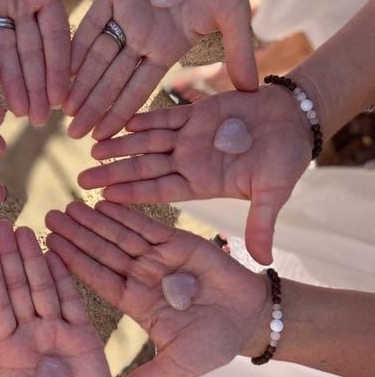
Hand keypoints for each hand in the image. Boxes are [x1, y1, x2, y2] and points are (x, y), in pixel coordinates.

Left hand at [0, 221, 122, 376]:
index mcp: (7, 353)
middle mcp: (30, 338)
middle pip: (16, 290)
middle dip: (8, 258)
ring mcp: (57, 335)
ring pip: (42, 289)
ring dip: (34, 261)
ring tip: (25, 230)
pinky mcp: (84, 339)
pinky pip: (72, 303)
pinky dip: (64, 278)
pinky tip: (56, 254)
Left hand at [45, 201, 266, 376]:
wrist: (252, 321)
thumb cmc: (215, 345)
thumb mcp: (175, 368)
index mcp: (136, 303)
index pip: (97, 280)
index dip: (72, 266)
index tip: (47, 252)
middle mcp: (142, 278)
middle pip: (102, 253)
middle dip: (76, 237)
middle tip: (47, 218)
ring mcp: (159, 259)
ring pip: (120, 236)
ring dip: (94, 222)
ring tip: (69, 206)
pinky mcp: (179, 243)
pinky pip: (148, 226)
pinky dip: (127, 214)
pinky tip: (104, 202)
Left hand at [64, 0, 254, 139]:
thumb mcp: (234, 13)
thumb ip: (239, 50)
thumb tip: (250, 90)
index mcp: (168, 46)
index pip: (139, 88)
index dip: (120, 113)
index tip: (103, 139)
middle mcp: (143, 36)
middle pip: (112, 79)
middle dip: (93, 107)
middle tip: (72, 136)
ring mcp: (126, 15)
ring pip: (97, 57)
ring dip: (79, 84)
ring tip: (62, 111)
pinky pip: (88, 23)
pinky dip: (74, 46)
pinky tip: (58, 69)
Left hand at [81, 86, 311, 263]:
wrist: (298, 120)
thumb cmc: (288, 159)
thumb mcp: (275, 193)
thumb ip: (262, 223)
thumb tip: (264, 261)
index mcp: (202, 185)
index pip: (158, 194)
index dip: (131, 197)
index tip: (103, 202)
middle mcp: (190, 165)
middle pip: (143, 172)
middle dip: (112, 175)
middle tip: (78, 183)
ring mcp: (190, 139)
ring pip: (146, 144)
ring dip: (120, 147)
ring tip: (90, 150)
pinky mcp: (195, 115)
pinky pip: (164, 117)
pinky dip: (143, 119)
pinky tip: (119, 122)